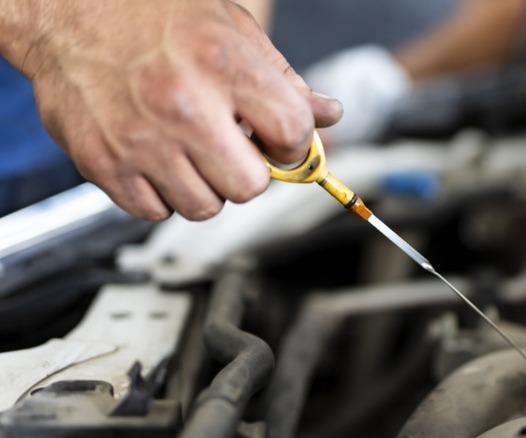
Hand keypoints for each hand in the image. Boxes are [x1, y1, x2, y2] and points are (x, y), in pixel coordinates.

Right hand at [7, 0, 341, 220]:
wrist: (67, 9)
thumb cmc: (152, 13)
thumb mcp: (232, 29)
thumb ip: (284, 80)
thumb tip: (328, 115)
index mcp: (222, 65)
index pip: (291, 135)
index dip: (292, 144)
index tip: (278, 141)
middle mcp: (181, 106)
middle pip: (249, 187)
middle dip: (248, 172)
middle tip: (231, 148)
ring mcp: (139, 140)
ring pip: (204, 207)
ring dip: (205, 186)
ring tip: (189, 149)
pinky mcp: (103, 164)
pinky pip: (155, 212)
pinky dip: (162, 194)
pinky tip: (157, 158)